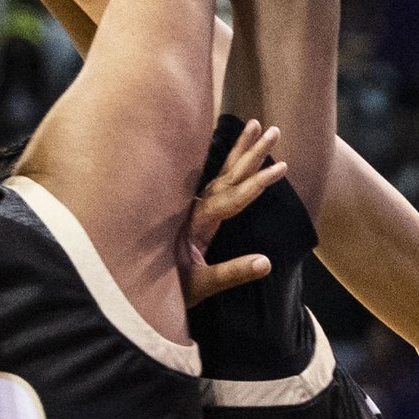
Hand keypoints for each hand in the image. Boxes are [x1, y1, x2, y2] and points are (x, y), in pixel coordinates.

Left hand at [180, 119, 285, 306]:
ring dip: (239, 150)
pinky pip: (212, 181)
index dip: (257, 183)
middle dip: (251, 152)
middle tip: (272, 129)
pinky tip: (233, 152)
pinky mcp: (193, 213)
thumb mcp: (202, 285)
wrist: (137, 293)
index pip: (232, 197)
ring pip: (220, 173)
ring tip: (254, 125)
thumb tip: (266, 263)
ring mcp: (193, 209)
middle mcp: (194, 209)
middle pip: (227, 175)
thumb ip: (233, 272)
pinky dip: (225, 163)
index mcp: (196, 223)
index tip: (281, 168)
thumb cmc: (170, 291)